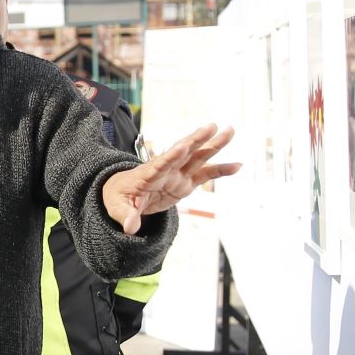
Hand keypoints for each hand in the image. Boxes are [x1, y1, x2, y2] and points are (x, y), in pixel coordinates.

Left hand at [102, 123, 240, 233]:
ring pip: (197, 157)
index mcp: (147, 175)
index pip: (160, 164)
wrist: (125, 194)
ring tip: (230, 131)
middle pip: (182, 153)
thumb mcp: (117, 208)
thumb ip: (125, 216)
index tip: (183, 145)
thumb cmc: (118, 198)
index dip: (171, 156)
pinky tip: (238, 165)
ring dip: (213, 145)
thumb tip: (130, 228)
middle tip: (212, 126)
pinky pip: (205, 175)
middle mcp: (165, 170)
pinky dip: (221, 170)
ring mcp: (177, 174)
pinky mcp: (185, 182)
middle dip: (196, 140)